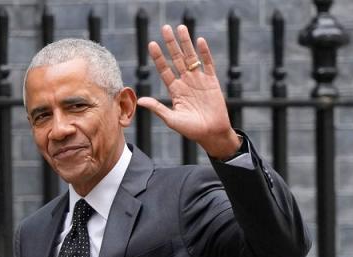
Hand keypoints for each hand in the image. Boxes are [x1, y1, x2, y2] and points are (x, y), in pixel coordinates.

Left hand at [137, 24, 240, 158]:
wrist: (212, 134)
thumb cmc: (191, 130)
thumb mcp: (172, 119)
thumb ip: (158, 108)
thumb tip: (140, 101)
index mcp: (175, 90)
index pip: (164, 70)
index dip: (158, 57)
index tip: (151, 44)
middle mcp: (186, 82)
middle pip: (177, 59)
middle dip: (171, 44)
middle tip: (164, 28)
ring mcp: (199, 80)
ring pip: (191, 57)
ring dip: (186, 43)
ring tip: (180, 28)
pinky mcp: (212, 82)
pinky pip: (208, 64)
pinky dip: (204, 53)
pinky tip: (199, 41)